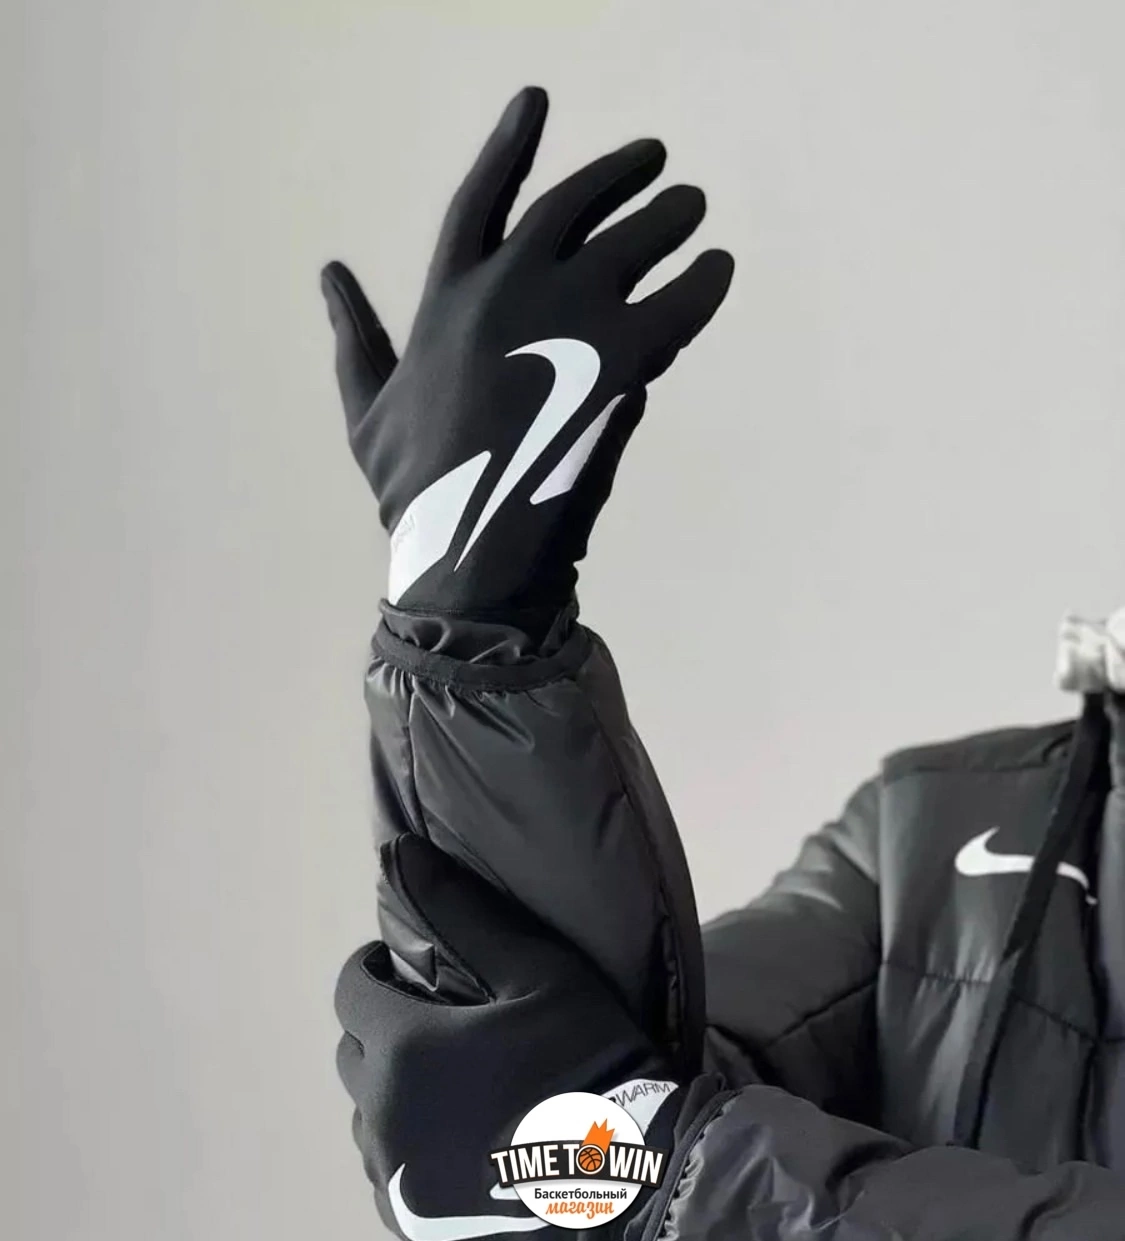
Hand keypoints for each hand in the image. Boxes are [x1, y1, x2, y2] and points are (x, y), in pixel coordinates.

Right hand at [321, 85, 733, 620]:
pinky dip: (704, 283)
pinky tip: (718, 271)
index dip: (511, 145)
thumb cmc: (414, 489)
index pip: (484, 199)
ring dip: (668, 217)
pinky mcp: (618, 361)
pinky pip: (680, 304)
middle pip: (573, 207)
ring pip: (633, 243)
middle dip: (616, 174)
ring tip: (692, 206)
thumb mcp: (365, 407)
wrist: (470, 550)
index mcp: (446, 299)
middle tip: (656, 159)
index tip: (538, 98)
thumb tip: (330, 273)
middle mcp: (505, 292)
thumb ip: (355, 335)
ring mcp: (563, 322)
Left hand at [335, 833, 677, 1237]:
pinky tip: (458, 1135)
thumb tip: (401, 854)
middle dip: (385, 1026)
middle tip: (440, 1020)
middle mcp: (381, 1117)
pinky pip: (388, 1169)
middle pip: (354, 1052)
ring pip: (367, 1114)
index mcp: (403, 1050)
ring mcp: (393, 1180)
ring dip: (393, 1087)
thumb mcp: (540, 974)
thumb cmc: (587, 1066)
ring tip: (451, 1080)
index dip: (376, 969)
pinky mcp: (410, 1224)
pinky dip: (409, 1143)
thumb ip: (464, 913)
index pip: (351, 990)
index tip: (410, 966)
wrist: (630, 1188)